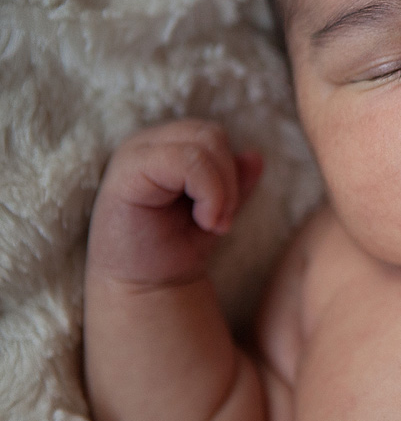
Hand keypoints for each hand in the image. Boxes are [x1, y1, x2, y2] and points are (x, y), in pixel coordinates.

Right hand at [86, 119, 262, 286]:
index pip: (213, 134)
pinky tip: (203, 221)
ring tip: (212, 222)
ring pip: (202, 144)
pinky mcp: (125, 173)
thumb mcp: (218, 208)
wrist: (146, 286)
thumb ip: (234, 181)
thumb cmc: (177, 246)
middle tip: (222, 220)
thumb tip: (255, 156)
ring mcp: (133, 154)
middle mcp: (148, 143)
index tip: (229, 213)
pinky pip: (185, 160)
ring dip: (220, 189)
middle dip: (229, 179)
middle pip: (211, 134)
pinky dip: (209, 192)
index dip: (232, 169)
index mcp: (166, 145)